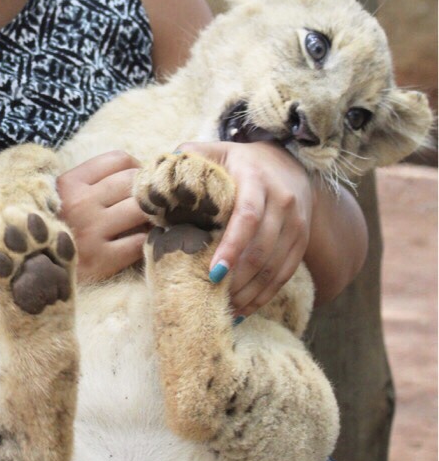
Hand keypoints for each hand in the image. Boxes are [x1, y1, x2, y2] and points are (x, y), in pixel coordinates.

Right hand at [56, 151, 150, 281]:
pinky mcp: (101, 261)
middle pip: (132, 181)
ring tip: (145, 221)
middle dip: (145, 190)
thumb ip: (90, 182)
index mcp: (70, 183)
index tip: (137, 179)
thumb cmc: (52, 228)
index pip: (118, 159)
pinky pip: (139, 242)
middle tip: (148, 202)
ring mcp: (91, 231)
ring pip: (140, 209)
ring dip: (149, 214)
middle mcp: (80, 203)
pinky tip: (138, 242)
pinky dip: (145, 240)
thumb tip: (135, 172)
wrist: (31, 270)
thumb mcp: (60, 196)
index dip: (134, 166)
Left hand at [174, 141, 312, 316]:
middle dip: (238, 278)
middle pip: (262, 248)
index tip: (213, 271)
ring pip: (275, 267)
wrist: (287, 163)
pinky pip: (285, 274)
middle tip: (212, 296)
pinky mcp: (301, 241)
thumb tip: (159, 174)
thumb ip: (189, 157)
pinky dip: (265, 294)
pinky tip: (245, 307)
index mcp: (256, 179)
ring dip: (250, 292)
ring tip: (226, 308)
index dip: (232, 246)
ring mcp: (296, 223)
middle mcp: (282, 201)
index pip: (247, 216)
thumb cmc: (238, 161)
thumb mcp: (215, 151)